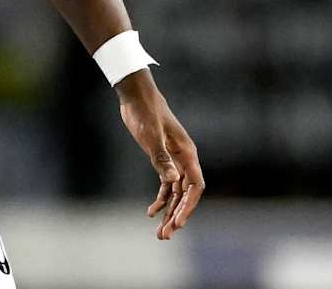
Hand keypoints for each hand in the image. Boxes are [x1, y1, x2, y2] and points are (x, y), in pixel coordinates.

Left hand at [117, 72, 203, 239]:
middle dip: (177, 215)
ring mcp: (174, 160)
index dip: (188, 206)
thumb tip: (173, 181)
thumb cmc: (146, 112)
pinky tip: (151, 212)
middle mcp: (184, 160)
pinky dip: (160, 199)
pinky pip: (166, 185)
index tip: (178, 222)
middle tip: (166, 235)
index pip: (195, 187)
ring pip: (176, 193)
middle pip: (185, 194)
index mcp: (187, 154)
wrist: (136, 96)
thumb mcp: (152, 135)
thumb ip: (161, 158)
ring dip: (169, 212)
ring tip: (161, 233)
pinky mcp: (162, 160)